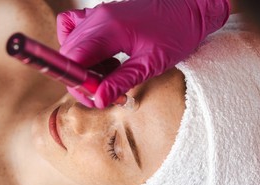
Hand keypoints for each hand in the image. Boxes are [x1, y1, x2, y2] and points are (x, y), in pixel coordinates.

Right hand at [57, 0, 229, 107]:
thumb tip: (99, 99)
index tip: (94, 96)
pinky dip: (80, 47)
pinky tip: (100, 58)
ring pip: (71, 44)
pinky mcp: (102, 15)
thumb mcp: (150, 64)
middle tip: (104, 92)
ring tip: (110, 75)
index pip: (74, 59)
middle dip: (81, 79)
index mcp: (109, 29)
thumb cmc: (176, 32)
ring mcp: (98, 14)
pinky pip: (75, 28)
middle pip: (70, 54)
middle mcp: (98, 18)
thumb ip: (121, 82)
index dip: (78, 83)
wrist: (189, 7)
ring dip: (84, 66)